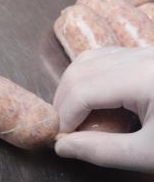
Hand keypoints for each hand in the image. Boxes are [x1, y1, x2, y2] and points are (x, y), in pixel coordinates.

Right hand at [53, 47, 153, 172]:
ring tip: (78, 115)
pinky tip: (97, 99)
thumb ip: (104, 151)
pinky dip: (92, 76)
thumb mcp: (150, 154)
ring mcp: (145, 52)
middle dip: (65, 101)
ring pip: (90, 58)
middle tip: (67, 130)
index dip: (65, 116)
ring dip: (75, 86)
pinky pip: (107, 57)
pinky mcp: (148, 56)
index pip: (83, 89)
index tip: (63, 140)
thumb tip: (62, 147)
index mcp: (143, 77)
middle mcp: (142, 56)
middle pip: (81, 69)